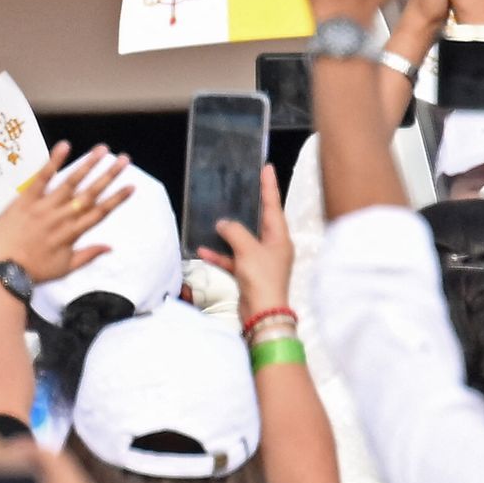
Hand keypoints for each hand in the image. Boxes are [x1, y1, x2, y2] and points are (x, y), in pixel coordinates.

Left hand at [0, 143, 133, 283]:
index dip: (116, 199)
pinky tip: (65, 146)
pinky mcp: (26, 199)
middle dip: (109, 175)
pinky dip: (54, 161)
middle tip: (124, 159)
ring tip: (102, 149)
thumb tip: (110, 247)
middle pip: (90, 193)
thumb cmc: (33, 271)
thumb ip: (88, 255)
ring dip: (88, 164)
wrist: (2, 269)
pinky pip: (42, 177)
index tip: (131, 186)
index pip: (100, 212)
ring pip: (71, 182)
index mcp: (73, 234)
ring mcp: (44, 207)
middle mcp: (62, 217)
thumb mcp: (64, 269)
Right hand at [197, 165, 293, 322]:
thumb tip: (223, 224)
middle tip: (240, 188)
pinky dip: (219, 254)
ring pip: (242, 240)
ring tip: (213, 220)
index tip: (267, 169)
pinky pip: (232, 258)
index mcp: (280, 238)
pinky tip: (203, 250)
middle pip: (258, 222)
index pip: (274, 206)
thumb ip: (234, 232)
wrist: (263, 313)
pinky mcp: (249, 274)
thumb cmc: (263, 279)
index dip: (269, 186)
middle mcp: (273, 247)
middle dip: (247, 208)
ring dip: (227, 234)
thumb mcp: (248, 250)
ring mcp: (261, 261)